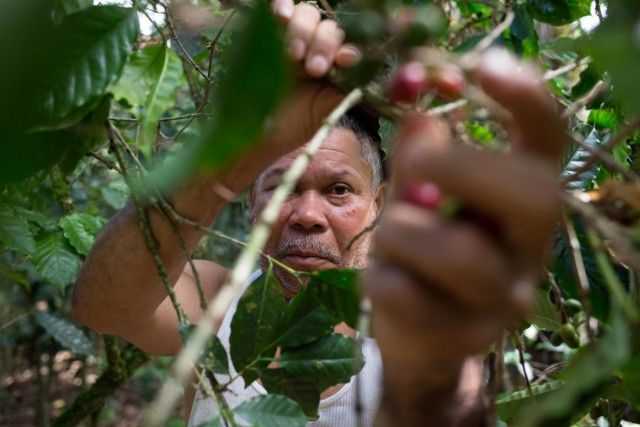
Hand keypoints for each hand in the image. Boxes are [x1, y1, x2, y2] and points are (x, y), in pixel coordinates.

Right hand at [225, 0, 359, 191]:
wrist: (259, 133)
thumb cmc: (295, 126)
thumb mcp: (325, 111)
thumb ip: (345, 92)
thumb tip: (364, 77)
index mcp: (337, 65)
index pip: (348, 45)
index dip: (347, 49)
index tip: (343, 61)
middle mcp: (318, 48)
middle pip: (329, 26)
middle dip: (323, 44)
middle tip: (313, 69)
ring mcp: (294, 38)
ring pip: (307, 14)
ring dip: (303, 31)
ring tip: (293, 56)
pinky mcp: (270, 34)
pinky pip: (280, 8)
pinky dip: (282, 5)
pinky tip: (281, 15)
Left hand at [364, 49, 565, 397]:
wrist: (420, 342)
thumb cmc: (421, 256)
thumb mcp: (418, 200)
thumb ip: (421, 158)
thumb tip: (419, 116)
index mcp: (523, 202)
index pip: (549, 143)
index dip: (526, 99)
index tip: (482, 66)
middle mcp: (529, 249)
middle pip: (535, 196)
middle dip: (460, 167)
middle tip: (416, 168)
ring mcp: (504, 299)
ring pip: (459, 252)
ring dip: (402, 232)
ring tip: (389, 237)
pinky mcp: (465, 338)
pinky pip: (409, 295)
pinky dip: (381, 280)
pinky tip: (383, 282)